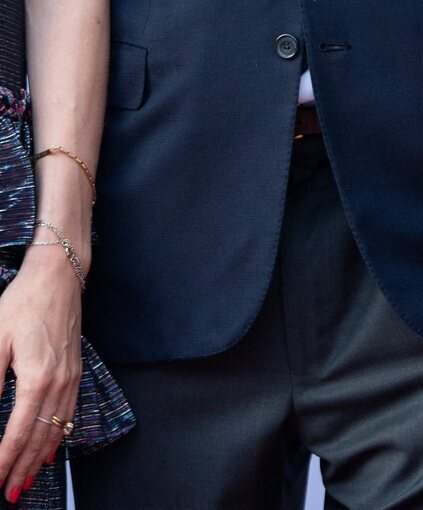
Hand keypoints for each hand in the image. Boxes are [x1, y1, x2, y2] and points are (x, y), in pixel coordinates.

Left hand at [0, 246, 81, 499]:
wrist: (58, 275)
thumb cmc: (24, 303)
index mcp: (37, 378)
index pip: (18, 433)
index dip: (4, 460)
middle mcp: (59, 383)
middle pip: (41, 438)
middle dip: (22, 468)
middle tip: (9, 494)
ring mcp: (71, 377)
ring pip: (57, 429)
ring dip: (40, 458)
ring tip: (25, 480)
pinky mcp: (75, 370)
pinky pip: (68, 414)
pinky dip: (58, 437)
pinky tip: (51, 448)